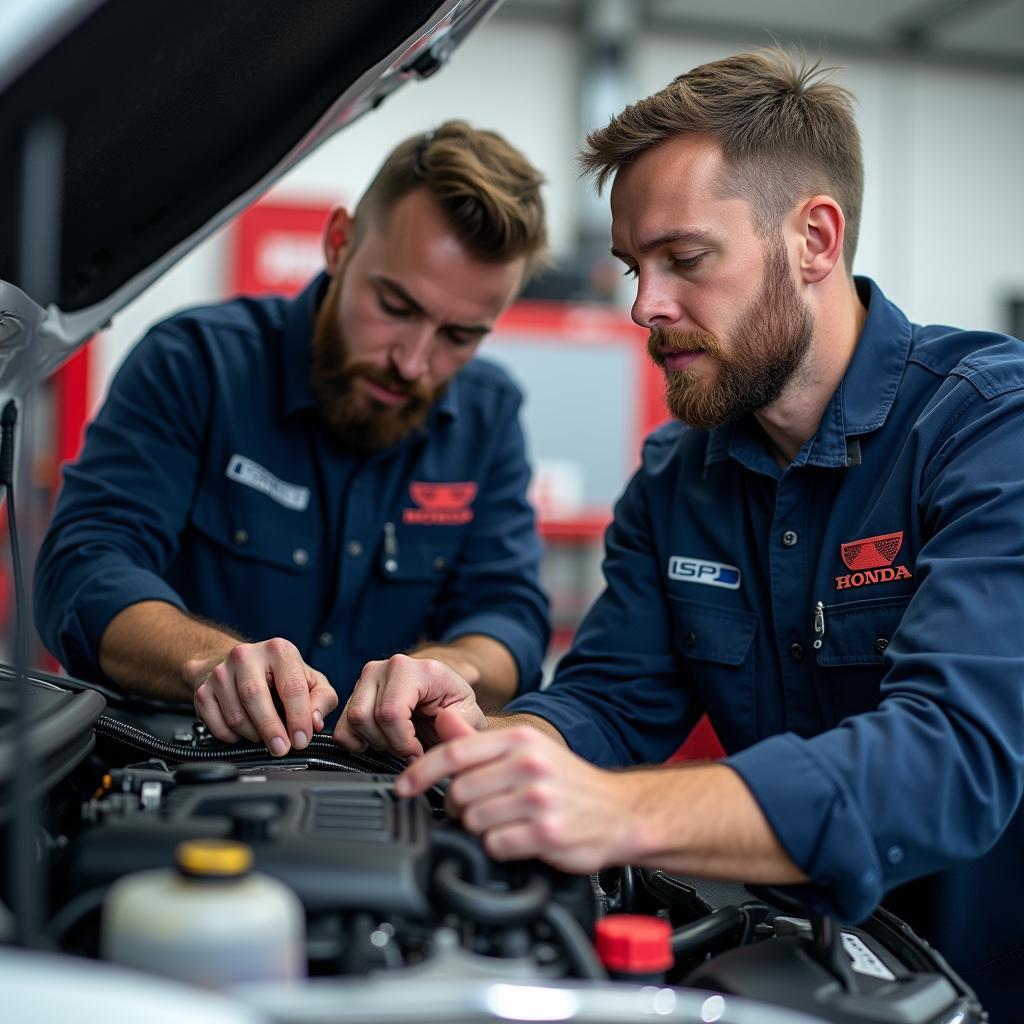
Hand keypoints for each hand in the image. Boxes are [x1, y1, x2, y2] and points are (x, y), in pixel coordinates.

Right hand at [187, 638, 338, 755]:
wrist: (240, 665)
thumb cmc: (280, 675)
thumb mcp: (310, 680)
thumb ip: (322, 699)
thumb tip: (315, 722)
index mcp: (278, 650)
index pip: (290, 686)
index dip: (298, 718)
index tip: (301, 739)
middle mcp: (246, 656)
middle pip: (255, 697)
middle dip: (271, 729)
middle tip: (282, 748)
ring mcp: (221, 672)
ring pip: (236, 715)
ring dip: (254, 734)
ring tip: (265, 735)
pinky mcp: (203, 690)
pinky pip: (217, 725)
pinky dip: (233, 737)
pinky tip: (245, 732)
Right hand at [333, 654, 486, 759]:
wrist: (443, 696)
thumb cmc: (454, 706)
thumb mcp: (468, 714)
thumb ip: (460, 722)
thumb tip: (444, 723)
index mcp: (416, 669)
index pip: (391, 712)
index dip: (402, 742)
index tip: (418, 751)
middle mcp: (388, 667)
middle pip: (367, 717)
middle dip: (389, 744)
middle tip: (409, 749)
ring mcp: (368, 677)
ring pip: (353, 720)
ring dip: (374, 743)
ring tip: (397, 743)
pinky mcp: (355, 691)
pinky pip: (342, 726)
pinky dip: (356, 742)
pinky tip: (378, 741)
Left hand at [395, 710, 633, 873]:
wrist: (620, 812)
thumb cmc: (568, 781)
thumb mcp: (527, 749)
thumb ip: (479, 739)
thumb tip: (441, 720)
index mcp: (519, 741)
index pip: (454, 753)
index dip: (421, 772)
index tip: (404, 787)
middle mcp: (529, 765)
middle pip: (459, 792)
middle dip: (459, 808)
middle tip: (476, 811)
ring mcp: (539, 800)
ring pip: (474, 822)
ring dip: (480, 830)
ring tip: (503, 824)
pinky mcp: (547, 834)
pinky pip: (496, 846)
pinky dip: (499, 847)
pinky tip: (517, 839)